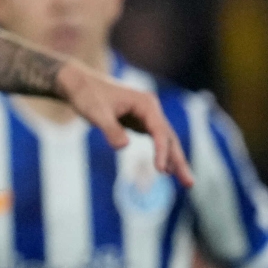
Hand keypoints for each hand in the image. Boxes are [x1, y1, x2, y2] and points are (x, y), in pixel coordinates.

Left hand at [53, 60, 193, 183]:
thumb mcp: (96, 112)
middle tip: (189, 183)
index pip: (160, 131)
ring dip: (174, 161)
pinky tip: (165, 170)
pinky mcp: (140, 122)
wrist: (78, 84)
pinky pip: (156, 141)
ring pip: (165, 141)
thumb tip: (123, 147)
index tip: (160, 170)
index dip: (161, 151)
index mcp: (146, 104)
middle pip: (170, 138)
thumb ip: (110, 129)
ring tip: (185, 182)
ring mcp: (147, 116)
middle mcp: (151, 109)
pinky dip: (162, 155)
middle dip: (179, 161)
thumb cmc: (87, 95)